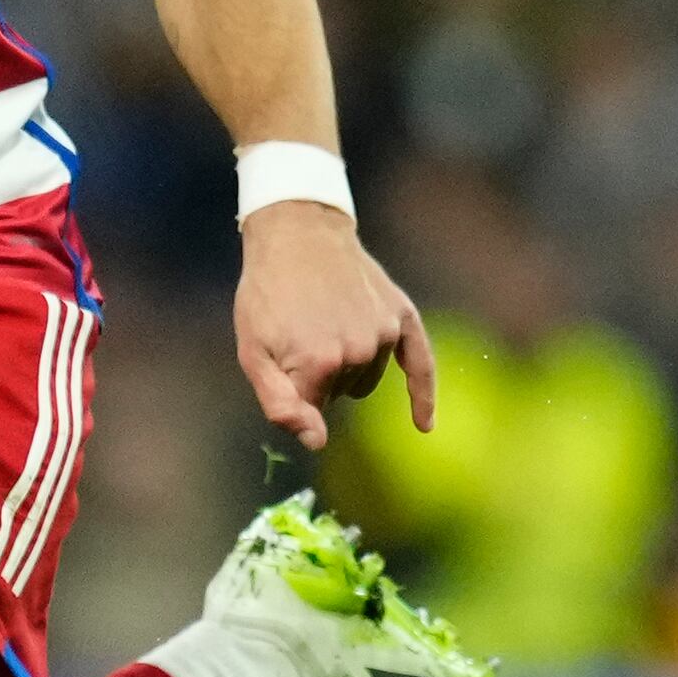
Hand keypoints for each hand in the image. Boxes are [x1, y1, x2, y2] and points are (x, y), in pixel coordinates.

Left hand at [234, 205, 435, 450]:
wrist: (299, 234)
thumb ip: (280, 404)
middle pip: (341, 393)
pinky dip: (423, 395)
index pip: (312, 409)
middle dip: (320, 378)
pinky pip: (421, 364)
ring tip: (326, 326)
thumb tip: (317, 442)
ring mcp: (385, 334)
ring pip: (368, 378)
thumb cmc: (266, 293)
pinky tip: (424, 425)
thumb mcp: (253, 350)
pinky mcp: (402, 318)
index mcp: (318, 363)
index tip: (279, 361)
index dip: (292, 389)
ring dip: (350, 368)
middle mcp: (359, 352)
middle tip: (299, 336)